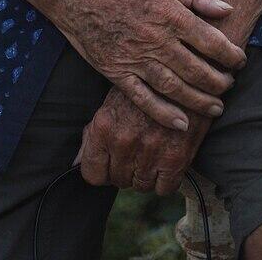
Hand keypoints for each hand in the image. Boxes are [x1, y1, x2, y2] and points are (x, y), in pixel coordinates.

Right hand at [59, 0, 245, 129]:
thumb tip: (228, 9)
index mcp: (170, 14)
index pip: (210, 41)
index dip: (230, 55)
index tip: (240, 62)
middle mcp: (156, 39)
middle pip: (196, 69)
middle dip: (219, 82)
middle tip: (230, 87)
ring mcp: (136, 58)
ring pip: (175, 87)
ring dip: (199, 101)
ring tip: (216, 108)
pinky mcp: (117, 73)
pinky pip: (144, 99)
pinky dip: (164, 113)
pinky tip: (182, 123)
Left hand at [74, 84, 213, 195]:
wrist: (184, 71)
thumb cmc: (146, 84)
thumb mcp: (113, 100)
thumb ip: (93, 134)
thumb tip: (76, 161)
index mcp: (104, 126)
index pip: (92, 174)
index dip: (103, 170)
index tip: (112, 162)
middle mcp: (124, 141)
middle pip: (119, 180)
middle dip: (127, 168)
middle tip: (138, 149)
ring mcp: (149, 152)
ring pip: (141, 185)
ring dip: (147, 173)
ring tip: (154, 150)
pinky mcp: (176, 158)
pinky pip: (164, 189)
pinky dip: (166, 179)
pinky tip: (168, 159)